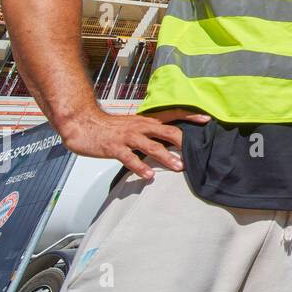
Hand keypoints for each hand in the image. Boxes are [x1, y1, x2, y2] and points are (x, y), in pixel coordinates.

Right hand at [59, 107, 209, 179]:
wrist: (84, 124)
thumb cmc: (110, 127)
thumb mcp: (134, 125)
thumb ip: (150, 130)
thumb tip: (168, 138)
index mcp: (146, 120)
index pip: (172, 115)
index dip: (189, 116)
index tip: (207, 119)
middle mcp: (140, 127)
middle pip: (166, 131)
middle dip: (183, 141)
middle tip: (197, 151)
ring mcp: (128, 137)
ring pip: (151, 146)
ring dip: (166, 157)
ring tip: (179, 167)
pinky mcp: (115, 148)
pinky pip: (130, 159)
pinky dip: (140, 167)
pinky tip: (149, 176)